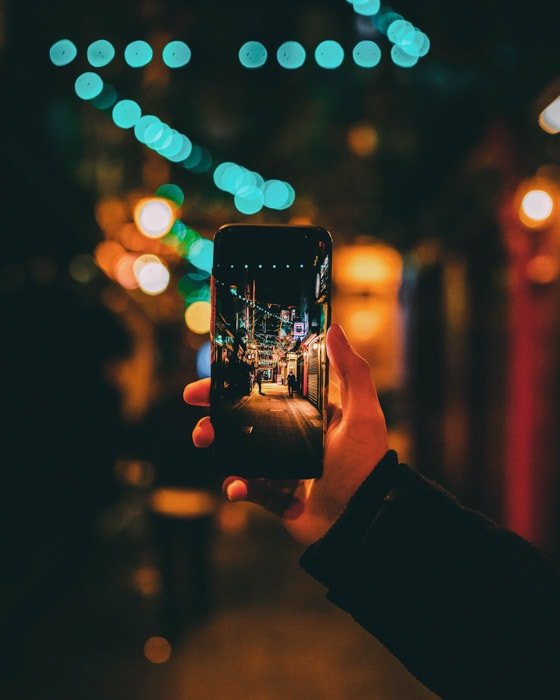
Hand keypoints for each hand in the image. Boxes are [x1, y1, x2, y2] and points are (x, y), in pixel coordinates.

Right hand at [183, 324, 387, 546]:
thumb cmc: (365, 465)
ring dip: (218, 442)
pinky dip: (236, 484)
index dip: (245, 378)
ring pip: (240, 448)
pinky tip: (235, 486)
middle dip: (218, 407)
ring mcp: (282, 464)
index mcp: (311, 412)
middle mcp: (294, 435)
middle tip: (194, 400)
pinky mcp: (275, 492)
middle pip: (247, 415)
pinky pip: (248, 485)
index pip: (271, 387)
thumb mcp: (363, 414)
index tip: (219, 369)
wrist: (360, 522)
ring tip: (205, 440)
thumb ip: (352, 371)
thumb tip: (334, 330)